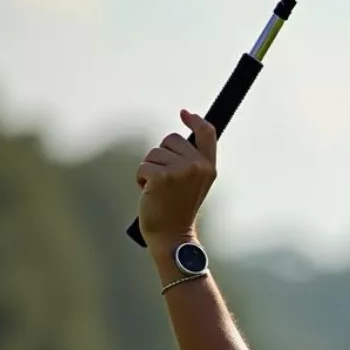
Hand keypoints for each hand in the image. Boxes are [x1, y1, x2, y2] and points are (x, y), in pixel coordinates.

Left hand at [135, 109, 216, 246]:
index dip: (195, 120)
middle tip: (168, 182)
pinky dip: (141, 179)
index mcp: (209, 168)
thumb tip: (176, 140)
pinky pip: (143, 166)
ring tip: (160, 190)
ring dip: (151, 169)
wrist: (172, 235)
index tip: (185, 114)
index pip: (207, 133)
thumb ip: (191, 161)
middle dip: (163, 156)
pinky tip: (150, 193)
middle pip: (171, 139)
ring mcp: (181, 170)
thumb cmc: (179, 210)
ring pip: (154, 153)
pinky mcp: (162, 176)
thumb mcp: (194, 184)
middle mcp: (198, 166)